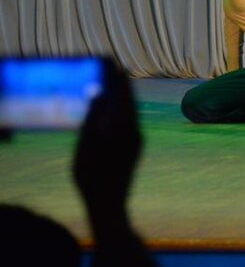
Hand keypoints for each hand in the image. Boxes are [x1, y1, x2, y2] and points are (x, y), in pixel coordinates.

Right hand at [72, 58, 140, 217]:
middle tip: (112, 69)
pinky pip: (129, 123)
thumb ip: (93, 118)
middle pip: (129, 101)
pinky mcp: (134, 149)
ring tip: (112, 86)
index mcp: (124, 126)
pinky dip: (121, 112)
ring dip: (122, 98)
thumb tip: (99, 94)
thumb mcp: (85, 144)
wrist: (109, 204)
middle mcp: (135, 130)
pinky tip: (112, 112)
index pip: (123, 94)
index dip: (118, 78)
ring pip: (131, 112)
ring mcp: (136, 140)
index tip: (113, 63)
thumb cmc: (92, 175)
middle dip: (121, 85)